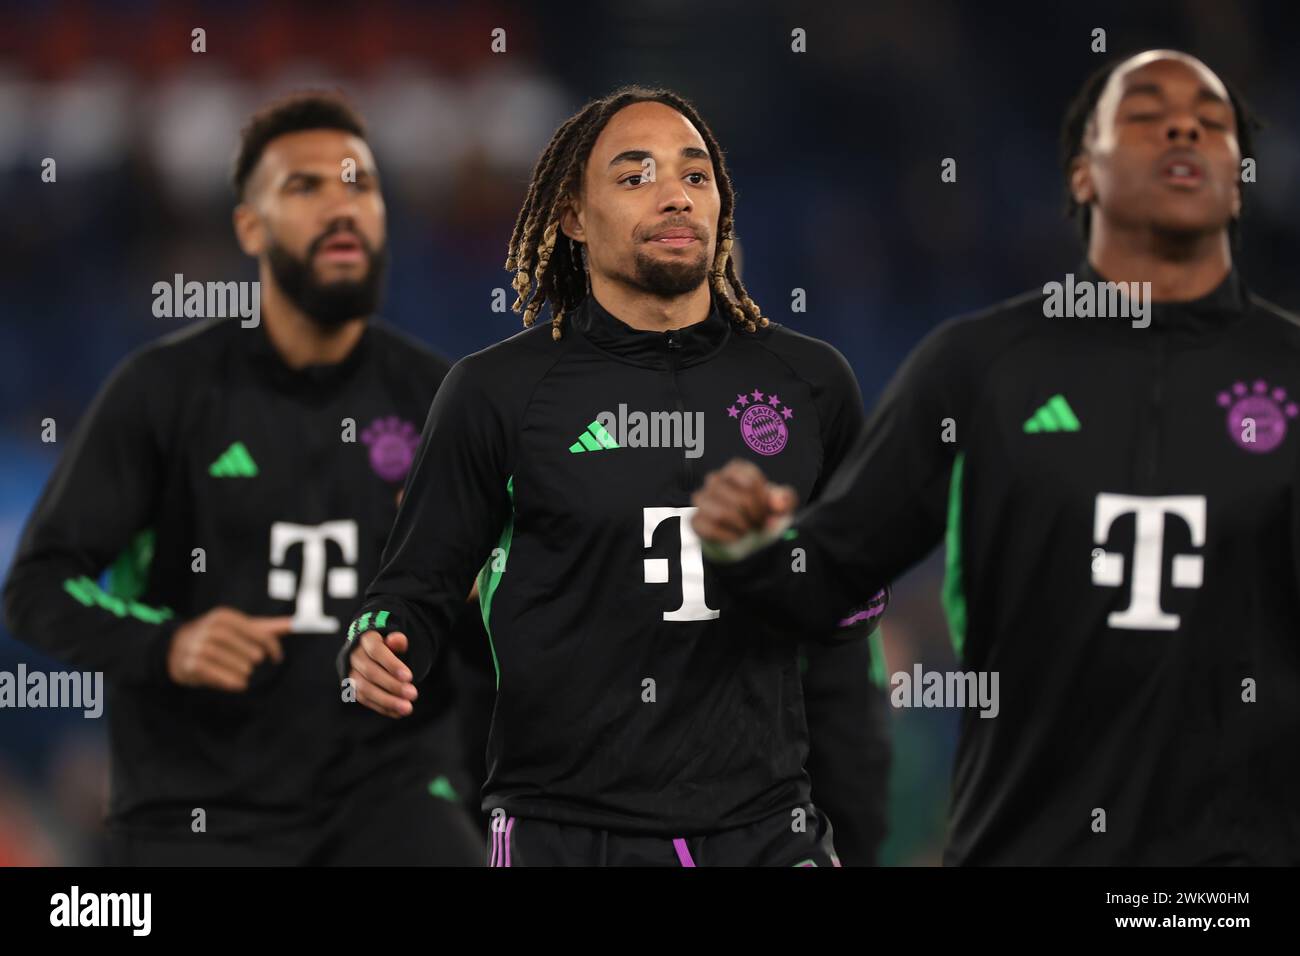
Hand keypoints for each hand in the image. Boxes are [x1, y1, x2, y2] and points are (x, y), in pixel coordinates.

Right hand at [167, 608, 293, 690]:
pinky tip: (238, 684)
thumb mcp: (238, 628)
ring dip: (244, 672)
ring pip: (235, 664)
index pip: (258, 633)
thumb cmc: (216, 637)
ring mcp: (199, 646)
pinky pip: (217, 675)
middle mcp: (211, 628)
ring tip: (244, 673)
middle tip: (253, 665)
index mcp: (224, 616)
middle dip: (254, 660)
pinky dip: (231, 681)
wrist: (175, 647)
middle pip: (248, 650)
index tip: (278, 658)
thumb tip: (295, 623)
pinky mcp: (191, 664)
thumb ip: (266, 627)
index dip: (272, 647)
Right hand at [347, 630, 418, 717]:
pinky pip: (365, 700)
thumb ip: (397, 641)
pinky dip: (382, 707)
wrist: (370, 653)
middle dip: (392, 685)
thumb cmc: (388, 647)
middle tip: (413, 694)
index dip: (392, 664)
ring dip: (387, 700)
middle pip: (370, 672)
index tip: (409, 677)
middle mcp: (354, 656)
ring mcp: (351, 674)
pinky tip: (398, 712)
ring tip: (407, 708)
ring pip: (365, 689)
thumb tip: (398, 640)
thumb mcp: (394, 640)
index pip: (376, 651)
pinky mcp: (352, 689)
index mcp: (366, 640)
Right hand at [691, 458, 797, 544]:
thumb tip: (777, 504)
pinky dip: (728, 537)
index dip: (763, 500)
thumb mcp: (780, 505)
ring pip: (723, 514)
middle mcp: (715, 480)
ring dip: (741, 527)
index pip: (751, 481)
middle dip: (755, 517)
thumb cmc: (760, 514)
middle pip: (740, 500)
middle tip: (759, 523)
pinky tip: (734, 537)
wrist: (746, 538)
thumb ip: (785, 499)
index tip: (767, 509)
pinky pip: (710, 529)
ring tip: (746, 529)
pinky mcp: (695, 520)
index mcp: (735, 469)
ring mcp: (702, 499)